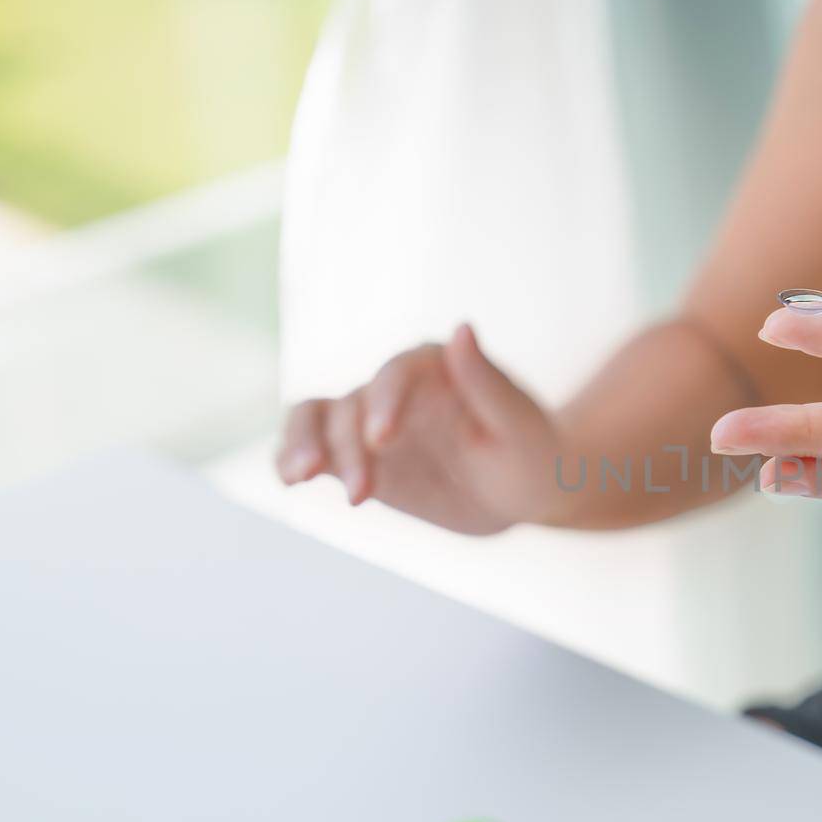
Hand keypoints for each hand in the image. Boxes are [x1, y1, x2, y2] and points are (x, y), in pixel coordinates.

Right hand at [275, 324, 563, 534]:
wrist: (524, 491)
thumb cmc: (532, 454)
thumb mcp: (520, 426)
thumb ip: (487, 382)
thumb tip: (462, 328)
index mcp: (436, 366)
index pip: (398, 373)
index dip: (385, 401)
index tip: (383, 438)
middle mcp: (394, 387)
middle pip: (351, 403)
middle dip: (345, 444)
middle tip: (360, 493)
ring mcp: (369, 420)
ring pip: (315, 419)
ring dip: (301, 445)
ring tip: (299, 477)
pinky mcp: (354, 456)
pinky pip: (311, 451)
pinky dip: (291, 459)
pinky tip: (289, 479)